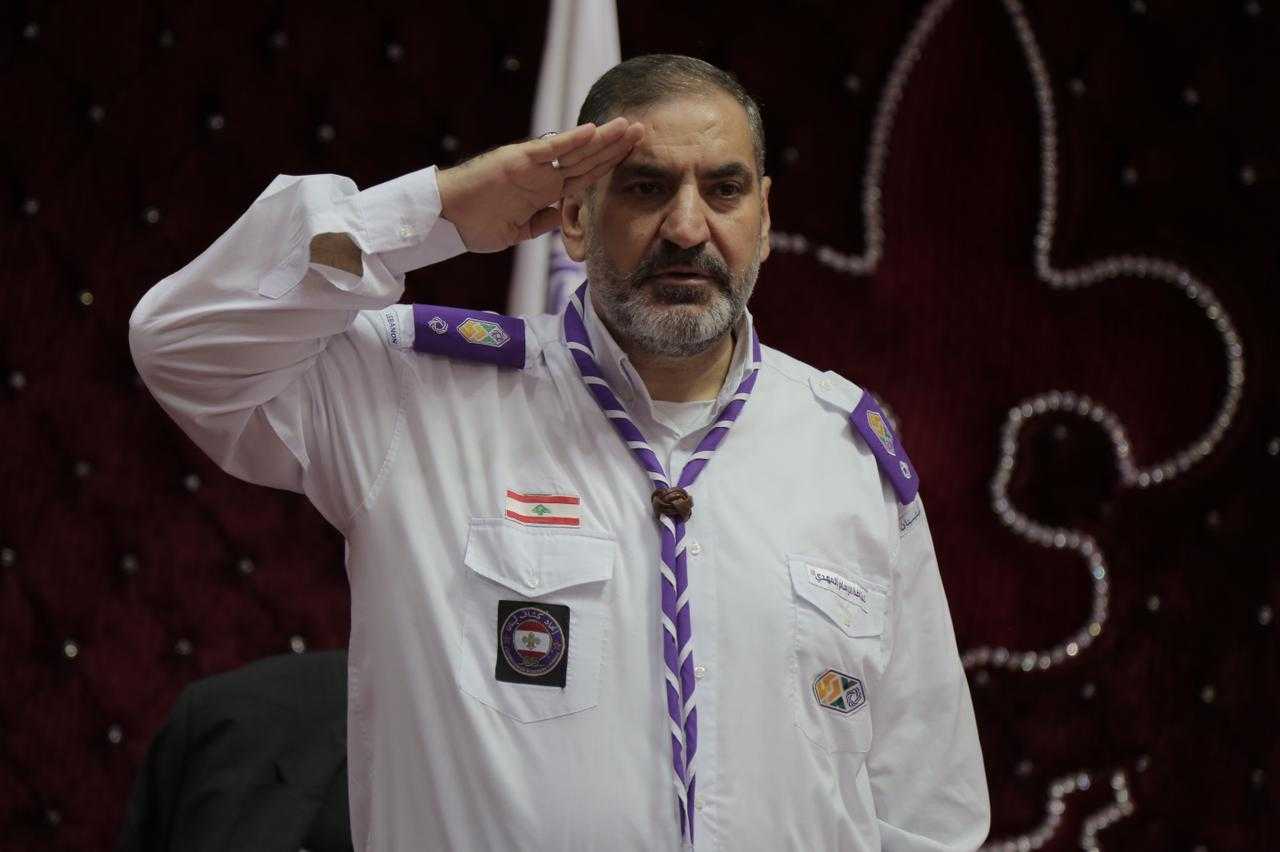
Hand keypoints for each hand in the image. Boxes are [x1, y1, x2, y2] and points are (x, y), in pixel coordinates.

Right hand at [436, 117, 644, 253]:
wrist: (447, 219)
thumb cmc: (477, 223)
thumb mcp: (521, 230)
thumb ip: (545, 221)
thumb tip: (567, 216)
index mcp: (545, 191)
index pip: (586, 176)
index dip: (610, 165)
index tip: (635, 157)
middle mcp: (543, 175)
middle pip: (587, 159)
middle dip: (615, 147)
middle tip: (643, 131)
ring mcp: (532, 166)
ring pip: (575, 151)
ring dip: (602, 139)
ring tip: (627, 126)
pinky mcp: (516, 161)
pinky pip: (547, 150)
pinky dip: (569, 141)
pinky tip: (591, 131)